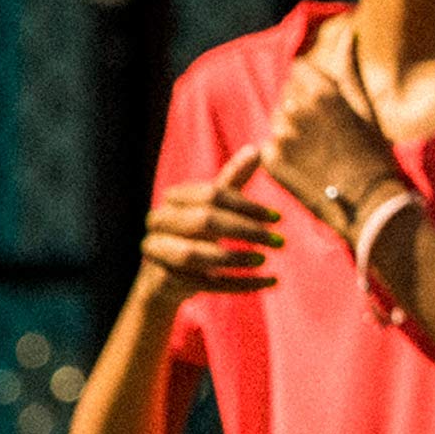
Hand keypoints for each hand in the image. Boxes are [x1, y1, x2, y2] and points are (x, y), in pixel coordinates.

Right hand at [138, 143, 283, 306]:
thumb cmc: (196, 234)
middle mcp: (158, 222)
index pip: (213, 194)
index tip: (277, 218)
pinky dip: (240, 284)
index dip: (248, 206)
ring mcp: (155, 253)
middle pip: (204, 221)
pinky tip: (270, 281)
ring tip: (265, 259)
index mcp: (174, 199)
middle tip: (279, 241)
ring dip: (235, 258)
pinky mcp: (160, 282)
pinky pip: (202, 284)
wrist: (163, 281)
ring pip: (195, 255)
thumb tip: (256, 149)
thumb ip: (232, 180)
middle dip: (245, 231)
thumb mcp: (214, 207)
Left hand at [262, 55, 402, 240]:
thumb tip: (349, 32)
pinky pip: (271, 146)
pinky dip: (283, 154)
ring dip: (291, 130)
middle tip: (323, 132)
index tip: (323, 101)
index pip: (299, 69)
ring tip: (316, 150)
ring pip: (279, 121)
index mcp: (323, 91)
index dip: (310, 83)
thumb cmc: (373, 151)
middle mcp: (297, 108)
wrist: (366, 200)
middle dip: (301, 107)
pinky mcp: (270, 160)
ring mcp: (281, 134)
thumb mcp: (364, 106)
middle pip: (288, 95)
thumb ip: (348, 68)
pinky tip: (306, 166)